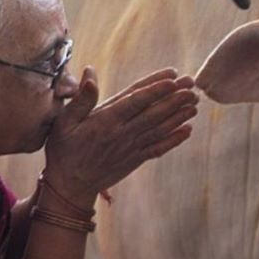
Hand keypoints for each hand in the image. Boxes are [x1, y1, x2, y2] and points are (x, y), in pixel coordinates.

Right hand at [43, 66, 197, 205]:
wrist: (70, 186)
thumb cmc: (64, 150)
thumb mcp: (64, 122)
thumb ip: (81, 98)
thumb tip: (90, 71)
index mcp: (105, 120)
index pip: (135, 100)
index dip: (156, 88)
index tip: (173, 77)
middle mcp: (122, 133)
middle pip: (154, 112)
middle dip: (175, 98)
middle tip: (193, 86)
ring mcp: (131, 148)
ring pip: (160, 129)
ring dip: (179, 115)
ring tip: (195, 103)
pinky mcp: (136, 159)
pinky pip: (158, 148)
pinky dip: (174, 140)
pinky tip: (188, 130)